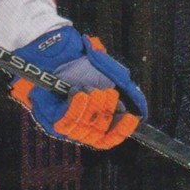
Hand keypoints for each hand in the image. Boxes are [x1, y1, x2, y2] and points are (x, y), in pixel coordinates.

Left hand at [10, 27, 146, 149]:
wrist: (55, 51)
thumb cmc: (80, 64)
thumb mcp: (107, 75)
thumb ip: (125, 91)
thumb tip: (141, 109)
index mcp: (93, 120)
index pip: (108, 138)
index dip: (121, 131)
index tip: (132, 117)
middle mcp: (78, 126)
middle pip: (97, 135)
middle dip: (106, 112)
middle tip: (108, 93)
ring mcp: (62, 124)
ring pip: (83, 129)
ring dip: (92, 109)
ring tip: (92, 89)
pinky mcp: (48, 118)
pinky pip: (65, 121)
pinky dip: (76, 108)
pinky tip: (79, 93)